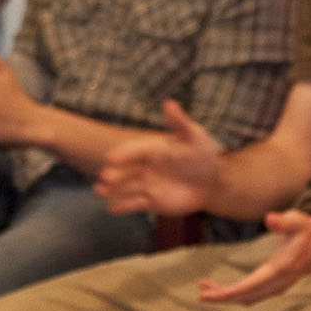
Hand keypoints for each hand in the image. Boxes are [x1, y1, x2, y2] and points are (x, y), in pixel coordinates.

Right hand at [95, 101, 219, 215]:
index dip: (123, 154)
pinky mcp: (152, 202)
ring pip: (126, 187)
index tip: (110, 158)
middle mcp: (146, 167)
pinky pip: (135, 204)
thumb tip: (169, 102)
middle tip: (105, 178)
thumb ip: (179, 122)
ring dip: (112, 190)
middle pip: (126, 170)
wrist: (211, 182)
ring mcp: (147, 185)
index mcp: (153, 149)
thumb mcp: (194, 136)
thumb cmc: (201, 154)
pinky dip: (123, 206)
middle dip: (115, 174)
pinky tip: (111, 208)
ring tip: (99, 191)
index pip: (135, 151)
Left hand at [197, 210, 310, 304]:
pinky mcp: (272, 286)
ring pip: (247, 297)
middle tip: (201, 294)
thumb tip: (270, 219)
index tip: (208, 295)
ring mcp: (276, 287)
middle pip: (245, 296)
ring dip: (226, 295)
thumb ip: (284, 221)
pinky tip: (219, 286)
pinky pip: (250, 294)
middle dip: (223, 296)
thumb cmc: (306, 231)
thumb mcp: (298, 221)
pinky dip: (234, 293)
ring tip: (204, 286)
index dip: (228, 292)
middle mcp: (277, 284)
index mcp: (280, 270)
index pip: (249, 286)